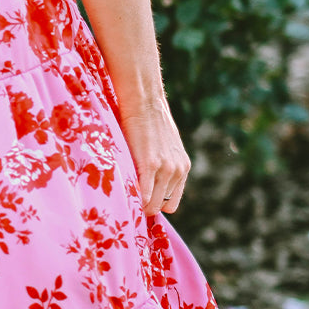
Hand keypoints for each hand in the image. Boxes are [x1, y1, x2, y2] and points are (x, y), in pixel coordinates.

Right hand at [115, 95, 190, 217]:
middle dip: (147, 206)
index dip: (156, 203)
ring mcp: (165, 169)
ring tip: (126, 195)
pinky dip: (136, 198)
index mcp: (183, 168)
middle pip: (162, 206)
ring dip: (140, 203)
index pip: (172, 203)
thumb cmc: (149, 122)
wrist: (144, 102)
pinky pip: (144, 195)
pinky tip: (125, 192)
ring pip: (153, 204)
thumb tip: (150, 183)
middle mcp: (178, 170)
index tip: (141, 201)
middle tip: (130, 200)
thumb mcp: (165, 147)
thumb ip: (163, 165)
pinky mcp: (150, 165)